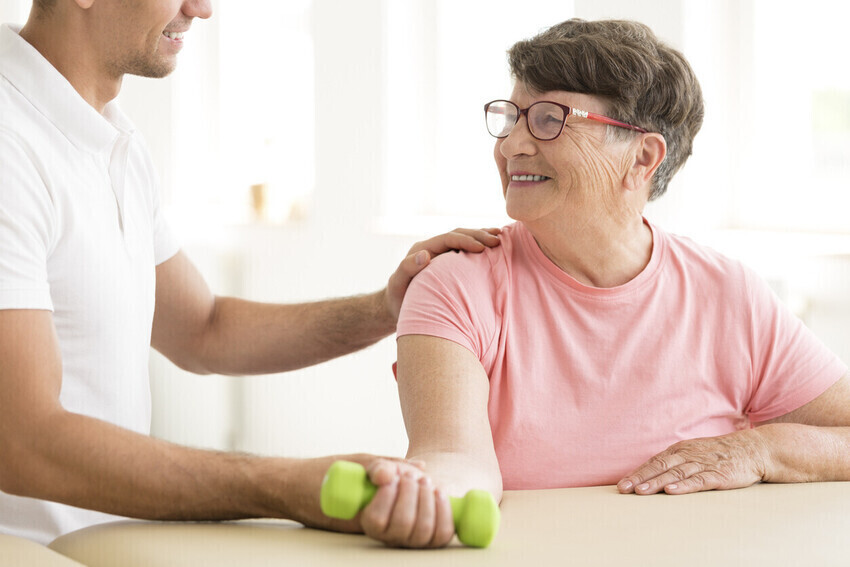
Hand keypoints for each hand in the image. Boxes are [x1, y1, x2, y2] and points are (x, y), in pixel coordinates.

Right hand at [359, 459, 455, 547]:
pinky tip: (438, 491)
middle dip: (409, 492)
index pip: (377, 519)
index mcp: (372, 525)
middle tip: (410, 475)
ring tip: (424, 480)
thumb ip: (378, 470)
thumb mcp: (382, 469)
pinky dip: (443, 509)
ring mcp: (414, 541)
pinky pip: (443, 532)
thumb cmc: (394, 476)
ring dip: (426, 498)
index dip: (387, 495)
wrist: (415, 483)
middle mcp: (392, 538)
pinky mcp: (434, 540)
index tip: (393, 477)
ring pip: (424, 528)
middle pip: (403, 522)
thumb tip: (384, 476)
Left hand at [384, 228, 500, 322]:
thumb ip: (406, 269)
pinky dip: (480, 247)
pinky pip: (466, 252)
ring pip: (465, 240)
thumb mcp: (398, 285)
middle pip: (459, 234)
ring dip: (482, 237)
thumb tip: (424, 255)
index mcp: (422, 249)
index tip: (483, 248)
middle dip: (479, 235)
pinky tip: (495, 249)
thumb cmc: (398, 300)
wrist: (396, 308)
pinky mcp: (449, 264)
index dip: (466, 240)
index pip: (448, 239)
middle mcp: (433, 248)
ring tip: (501, 237)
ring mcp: (441, 255)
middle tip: (497, 241)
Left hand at [616, 430, 768, 494]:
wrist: (753, 449)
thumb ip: (675, 463)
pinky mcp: (718, 474)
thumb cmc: (719, 454)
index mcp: (680, 450)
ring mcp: (703, 464)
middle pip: (660, 467)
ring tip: (641, 491)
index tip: (622, 485)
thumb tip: (652, 476)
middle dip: (640, 478)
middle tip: (624, 489)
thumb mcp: (694, 453)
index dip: (637, 474)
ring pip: (675, 474)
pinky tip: (672, 490)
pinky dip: (684, 485)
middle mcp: (688, 455)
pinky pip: (699, 480)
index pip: (654, 462)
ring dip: (656, 482)